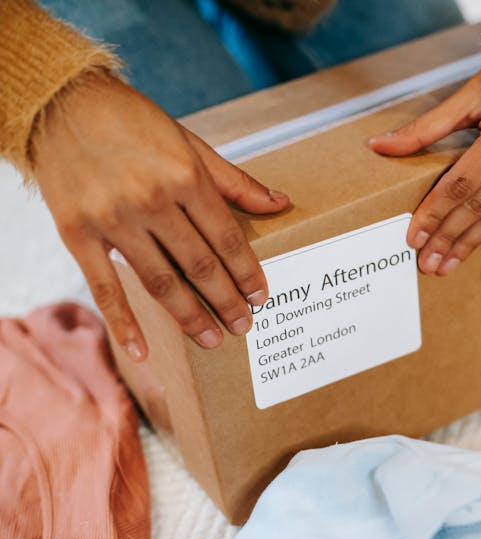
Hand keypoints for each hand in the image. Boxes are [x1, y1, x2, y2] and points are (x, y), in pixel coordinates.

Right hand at [31, 72, 290, 361]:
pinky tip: (142, 353)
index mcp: (185, 176)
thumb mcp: (191, 142)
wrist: (60, 104)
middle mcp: (151, 200)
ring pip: (160, 282)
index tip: (261, 297)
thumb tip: (281, 203)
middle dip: (226, 300)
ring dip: (190, 316)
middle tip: (245, 326)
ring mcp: (112, 220)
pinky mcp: (77, 234)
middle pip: (199, 265)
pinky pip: (105, 288)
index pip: (227, 238)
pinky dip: (124, 324)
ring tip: (213, 339)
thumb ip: (235, 181)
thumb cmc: (133, 121)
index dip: (247, 272)